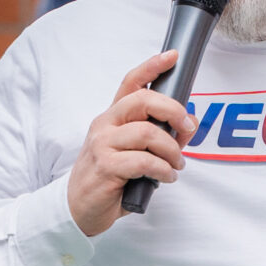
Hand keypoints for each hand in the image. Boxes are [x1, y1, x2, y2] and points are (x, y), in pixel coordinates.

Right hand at [65, 51, 195, 236]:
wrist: (77, 209)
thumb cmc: (108, 180)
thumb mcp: (135, 155)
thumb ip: (161, 138)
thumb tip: (188, 125)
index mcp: (112, 118)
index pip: (130, 83)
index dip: (151, 67)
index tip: (172, 56)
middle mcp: (105, 125)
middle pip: (142, 100)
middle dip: (173, 109)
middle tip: (186, 126)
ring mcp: (103, 145)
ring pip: (148, 133)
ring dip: (171, 150)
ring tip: (176, 164)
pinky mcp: (106, 167)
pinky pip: (144, 161)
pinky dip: (163, 170)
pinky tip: (166, 177)